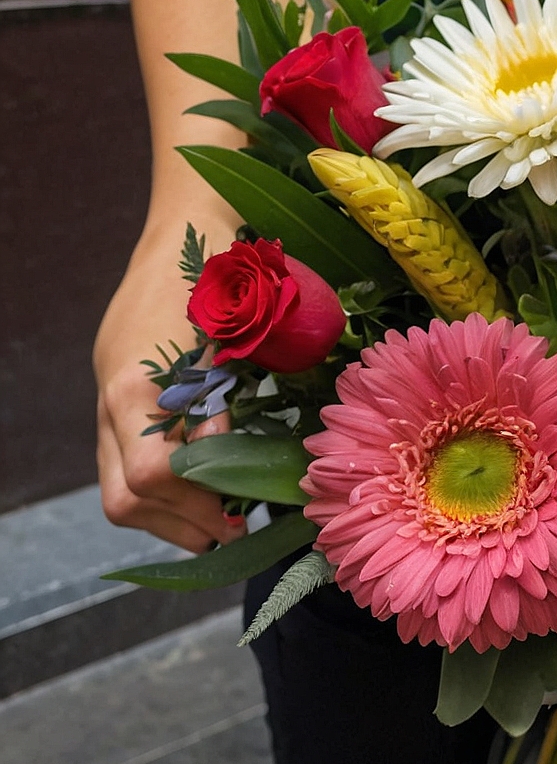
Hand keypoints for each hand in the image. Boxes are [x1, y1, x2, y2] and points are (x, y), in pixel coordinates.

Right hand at [95, 234, 244, 553]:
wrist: (181, 234)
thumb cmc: (220, 276)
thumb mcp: (232, 334)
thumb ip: (220, 396)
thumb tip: (221, 453)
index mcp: (134, 386)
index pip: (149, 474)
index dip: (197, 499)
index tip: (239, 508)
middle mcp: (112, 400)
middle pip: (123, 498)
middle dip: (180, 524)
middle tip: (231, 529)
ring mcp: (109, 400)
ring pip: (118, 490)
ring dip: (170, 517)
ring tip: (221, 519)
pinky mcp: (119, 399)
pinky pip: (125, 464)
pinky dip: (162, 491)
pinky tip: (202, 488)